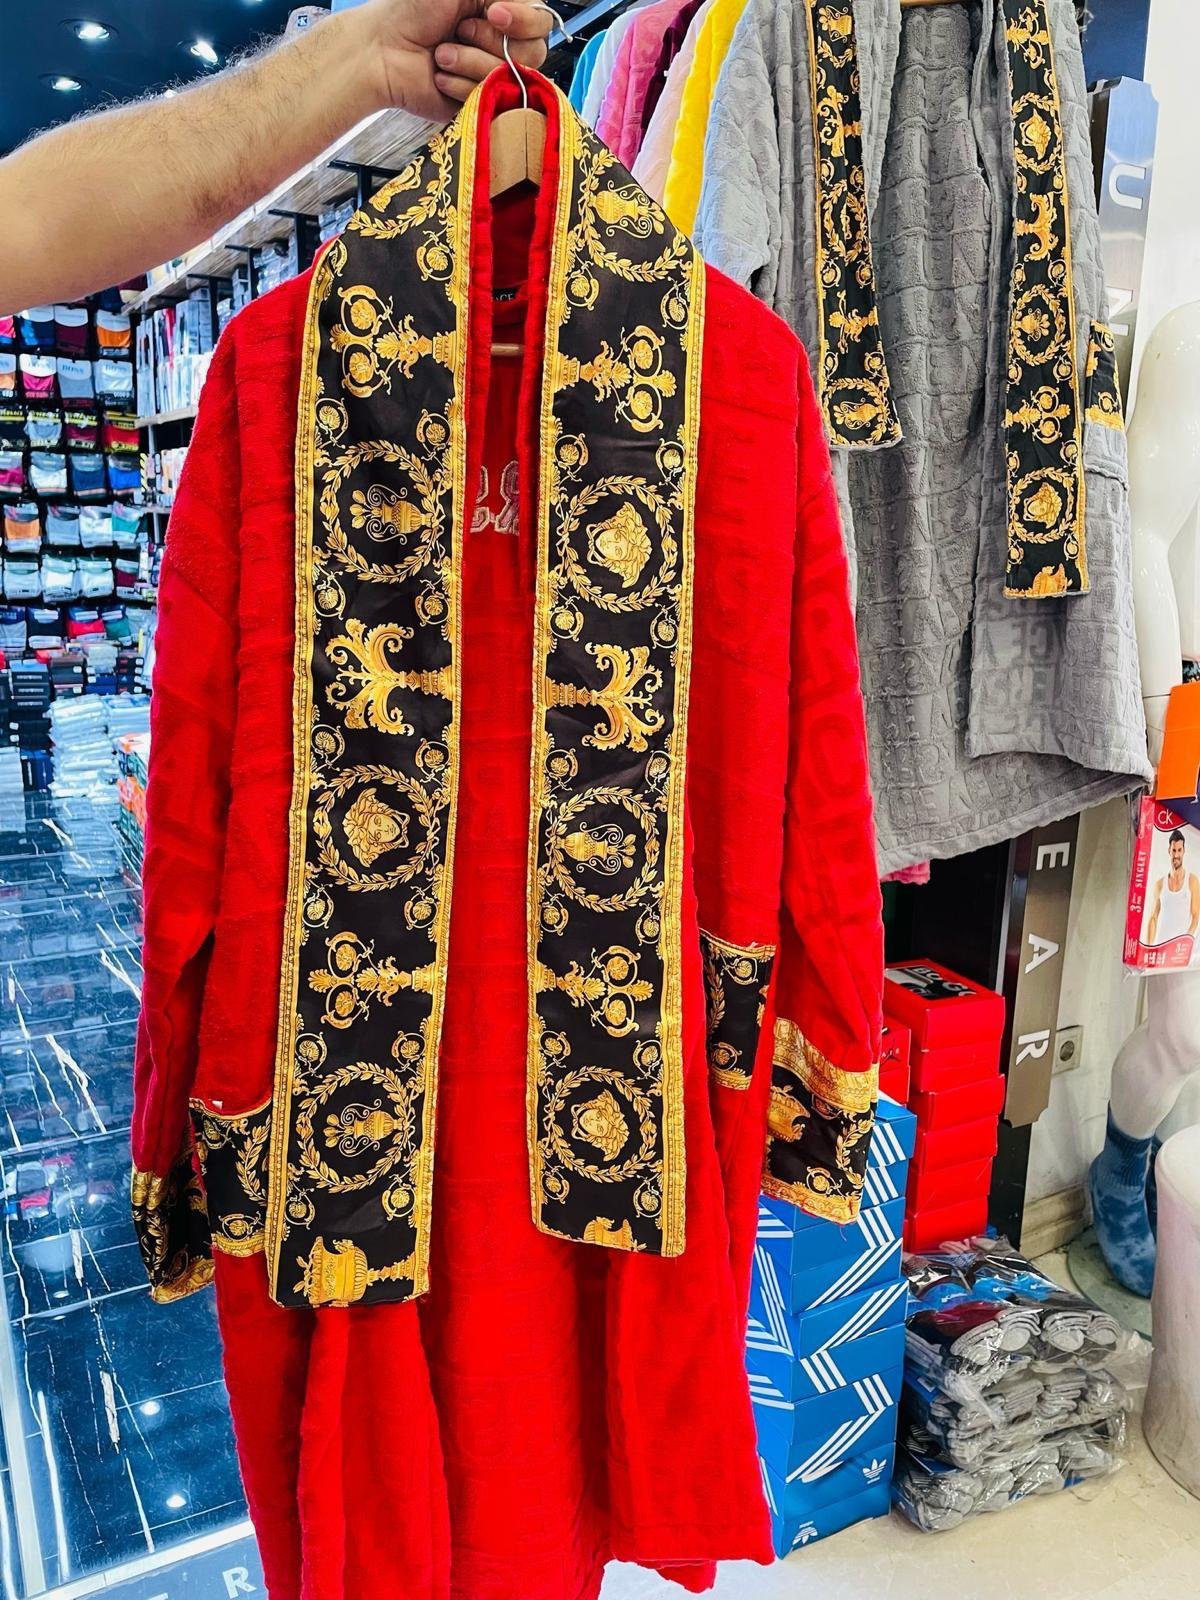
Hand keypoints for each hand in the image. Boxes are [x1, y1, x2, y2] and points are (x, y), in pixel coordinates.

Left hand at [354, 1, 552, 119]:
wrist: (383, 49)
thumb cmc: (413, 10)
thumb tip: (530, 4)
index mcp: (505, 13)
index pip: (541, 22)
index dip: (522, 20)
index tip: (493, 13)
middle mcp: (504, 45)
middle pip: (533, 53)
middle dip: (490, 41)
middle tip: (459, 30)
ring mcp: (494, 78)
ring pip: (509, 78)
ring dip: (469, 61)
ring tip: (442, 55)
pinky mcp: (480, 104)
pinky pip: (487, 99)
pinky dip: (458, 84)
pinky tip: (440, 76)